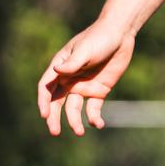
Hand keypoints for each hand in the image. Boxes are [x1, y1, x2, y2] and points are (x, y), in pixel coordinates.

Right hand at [37, 19, 135, 135]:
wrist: (121, 34)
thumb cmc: (99, 37)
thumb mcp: (85, 50)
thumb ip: (72, 63)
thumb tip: (56, 70)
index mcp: (61, 67)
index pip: (46, 87)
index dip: (44, 102)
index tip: (45, 114)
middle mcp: (69, 79)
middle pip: (56, 103)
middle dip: (54, 118)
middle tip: (55, 132)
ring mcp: (83, 86)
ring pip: (74, 109)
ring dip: (75, 121)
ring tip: (80, 132)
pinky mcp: (98, 90)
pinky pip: (93, 109)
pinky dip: (94, 118)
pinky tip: (98, 124)